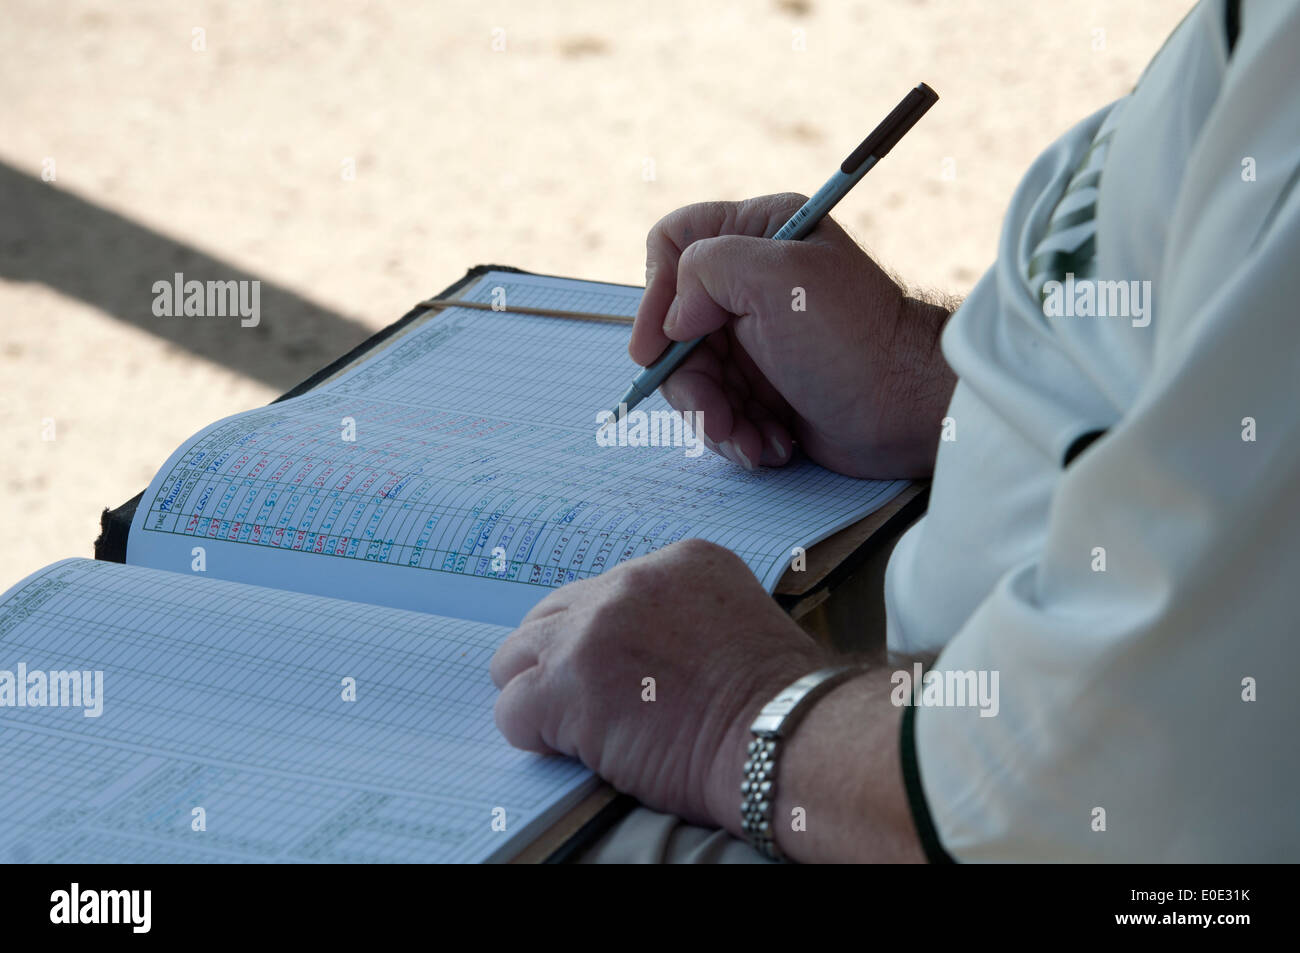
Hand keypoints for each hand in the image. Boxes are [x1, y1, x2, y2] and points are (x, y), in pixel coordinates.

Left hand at [489, 538, 827, 827]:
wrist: (783, 736)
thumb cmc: (780, 699)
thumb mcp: (739, 617)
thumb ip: (681, 615)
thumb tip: (642, 647)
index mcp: (677, 561)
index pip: (604, 591)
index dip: (605, 639)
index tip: (625, 672)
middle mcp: (627, 582)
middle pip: (551, 615)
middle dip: (561, 659)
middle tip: (592, 700)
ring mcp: (591, 631)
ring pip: (516, 657)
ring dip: (539, 693)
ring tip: (579, 727)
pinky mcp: (566, 686)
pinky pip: (512, 710)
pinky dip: (535, 736)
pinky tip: (576, 750)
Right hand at [629, 193, 955, 477]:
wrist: (908, 409)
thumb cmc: (851, 340)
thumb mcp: (776, 278)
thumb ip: (705, 269)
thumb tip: (673, 322)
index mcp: (758, 234)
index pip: (673, 246)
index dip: (655, 296)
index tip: (657, 348)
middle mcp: (752, 282)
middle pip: (675, 328)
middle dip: (690, 382)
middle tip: (714, 417)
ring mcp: (756, 337)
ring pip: (693, 377)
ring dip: (716, 419)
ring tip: (753, 443)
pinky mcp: (764, 386)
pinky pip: (719, 410)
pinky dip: (738, 434)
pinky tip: (772, 445)